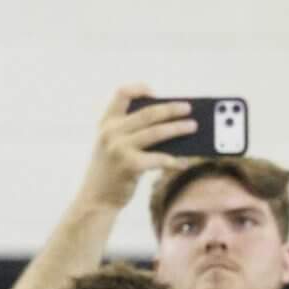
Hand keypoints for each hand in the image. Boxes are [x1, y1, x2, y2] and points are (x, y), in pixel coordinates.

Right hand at [75, 85, 195, 213]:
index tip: (155, 92)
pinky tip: (185, 162)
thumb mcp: (113, 146)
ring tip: (193, 127)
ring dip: (178, 128)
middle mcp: (111, 132)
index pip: (121, 94)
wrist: (96, 199)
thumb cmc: (111, 171)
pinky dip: (175, 160)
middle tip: (189, 108)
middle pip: (148, 113)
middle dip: (171, 109)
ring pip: (157, 132)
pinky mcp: (129, 165)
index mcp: (107, 123)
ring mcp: (119, 148)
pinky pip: (159, 158)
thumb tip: (170, 125)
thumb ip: (131, 133)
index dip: (139, 89)